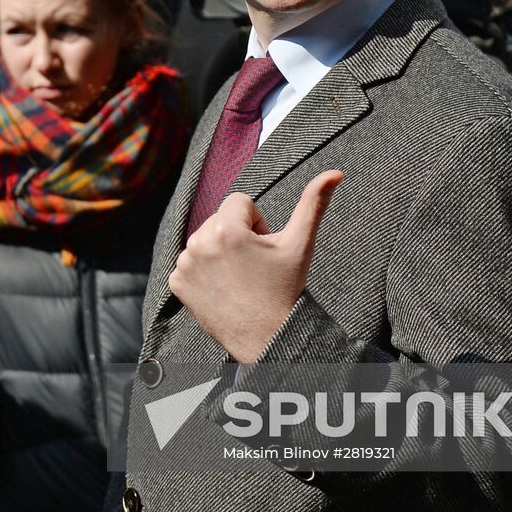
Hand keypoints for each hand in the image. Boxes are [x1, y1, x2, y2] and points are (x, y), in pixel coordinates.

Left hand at [169, 170, 342, 361]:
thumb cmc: (285, 290)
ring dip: (220, 250)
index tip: (263, 247)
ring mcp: (185, 265)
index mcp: (226, 229)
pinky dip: (205, 270)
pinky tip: (223, 286)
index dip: (257, 222)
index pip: (239, 201)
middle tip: (254, 265)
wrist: (268, 338)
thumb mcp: (300, 244)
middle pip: (220, 218)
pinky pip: (190, 261)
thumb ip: (314, 203)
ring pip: (205, 238)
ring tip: (240, 276)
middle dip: (237, 234)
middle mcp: (199, 243)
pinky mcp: (177, 283)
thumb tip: (334, 174)